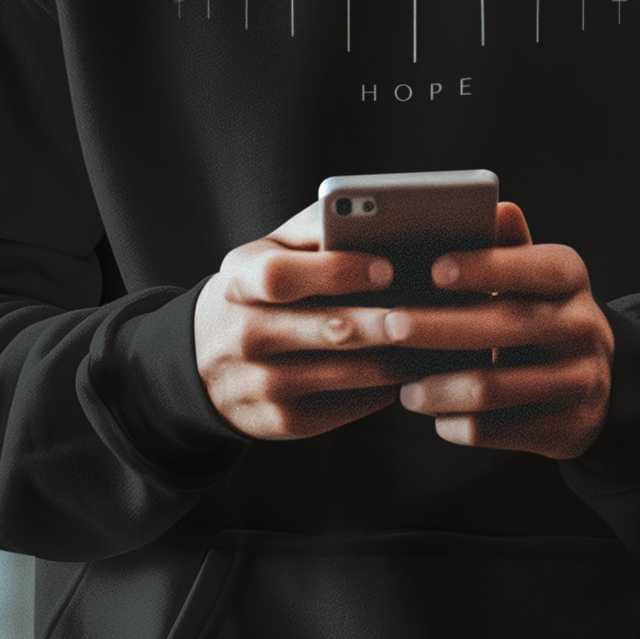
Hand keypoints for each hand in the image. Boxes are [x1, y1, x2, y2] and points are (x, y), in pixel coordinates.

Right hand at [194, 204, 407, 440]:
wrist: (206, 362)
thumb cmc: (260, 292)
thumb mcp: (266, 252)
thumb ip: (313, 229)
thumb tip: (377, 215)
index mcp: (241, 281)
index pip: (281, 276)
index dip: (337, 271)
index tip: (386, 267)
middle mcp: (246, 335)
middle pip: (330, 329)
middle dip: (384, 321)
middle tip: (426, 311)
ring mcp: (263, 384)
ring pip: (352, 372)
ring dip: (399, 356)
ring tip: (433, 337)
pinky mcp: (284, 423)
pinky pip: (352, 405)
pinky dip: (387, 386)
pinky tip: (407, 367)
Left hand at [392, 203, 612, 459]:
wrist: (595, 380)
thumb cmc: (538, 311)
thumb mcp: (531, 275)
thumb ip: (505, 246)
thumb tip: (496, 207)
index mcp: (570, 278)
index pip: (533, 266)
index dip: (485, 268)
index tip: (434, 269)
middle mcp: (584, 326)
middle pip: (506, 326)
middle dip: (441, 327)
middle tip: (390, 325)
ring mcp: (581, 381)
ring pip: (496, 387)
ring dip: (440, 388)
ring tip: (403, 389)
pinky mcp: (568, 429)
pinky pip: (499, 430)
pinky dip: (457, 423)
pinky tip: (434, 413)